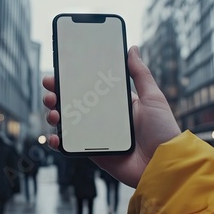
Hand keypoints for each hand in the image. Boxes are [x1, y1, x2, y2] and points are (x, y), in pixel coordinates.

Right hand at [42, 46, 180, 187]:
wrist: (163, 164)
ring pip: (68, 122)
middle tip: (50, 87)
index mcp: (116, 103)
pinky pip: (70, 146)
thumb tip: (132, 48)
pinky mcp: (92, 152)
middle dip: (57, 94)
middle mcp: (103, 118)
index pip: (89, 87)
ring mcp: (96, 135)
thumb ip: (140, 73)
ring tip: (54, 111)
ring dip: (54, 114)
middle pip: (73, 103)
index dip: (72, 79)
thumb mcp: (153, 97)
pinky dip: (57, 141)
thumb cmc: (163, 131)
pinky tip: (54, 136)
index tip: (60, 69)